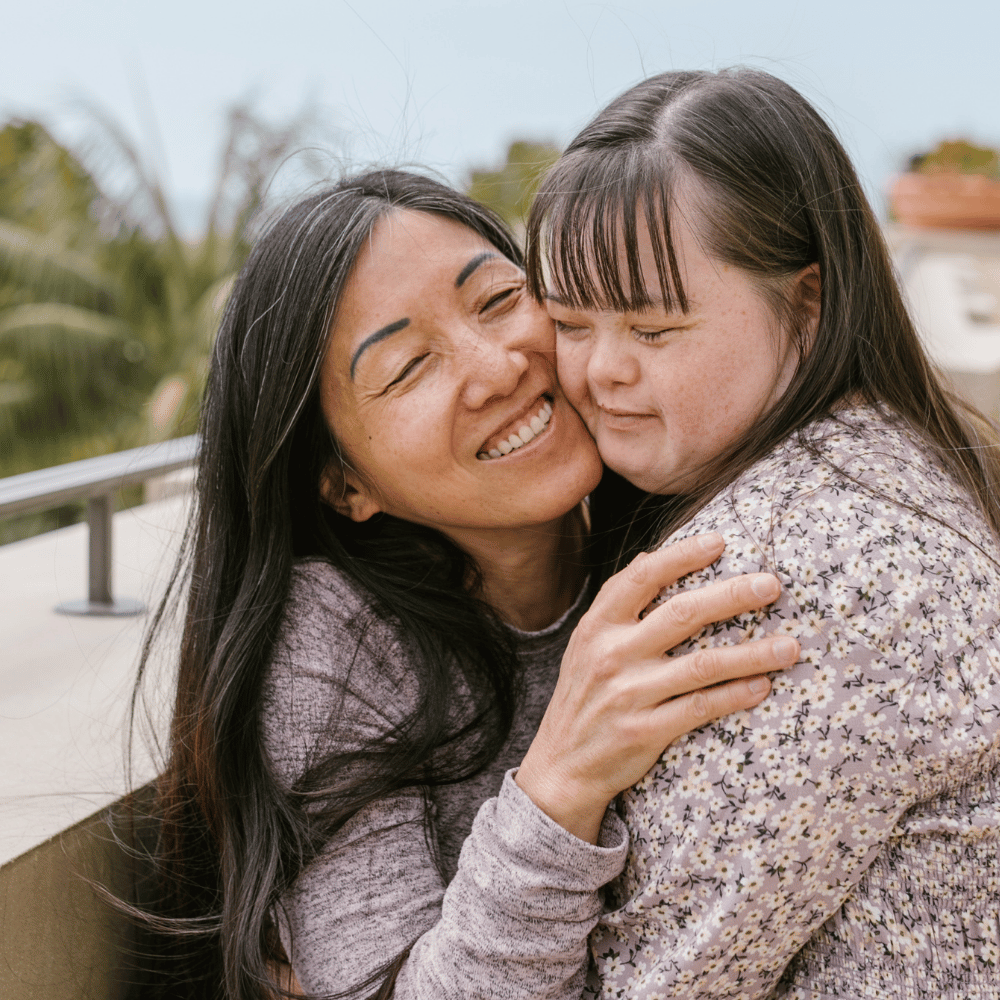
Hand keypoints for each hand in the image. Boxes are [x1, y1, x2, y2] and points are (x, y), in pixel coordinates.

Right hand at [516, 533, 798, 842]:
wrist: (560, 769)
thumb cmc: (583, 697)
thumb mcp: (586, 644)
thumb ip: (616, 603)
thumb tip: (651, 556)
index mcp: (597, 626)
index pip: (641, 578)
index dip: (682, 556)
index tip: (720, 541)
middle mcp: (611, 654)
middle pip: (682, 614)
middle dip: (733, 595)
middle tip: (772, 584)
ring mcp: (628, 694)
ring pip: (702, 664)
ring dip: (752, 653)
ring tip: (790, 646)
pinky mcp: (644, 731)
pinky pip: (700, 708)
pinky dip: (735, 695)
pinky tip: (763, 687)